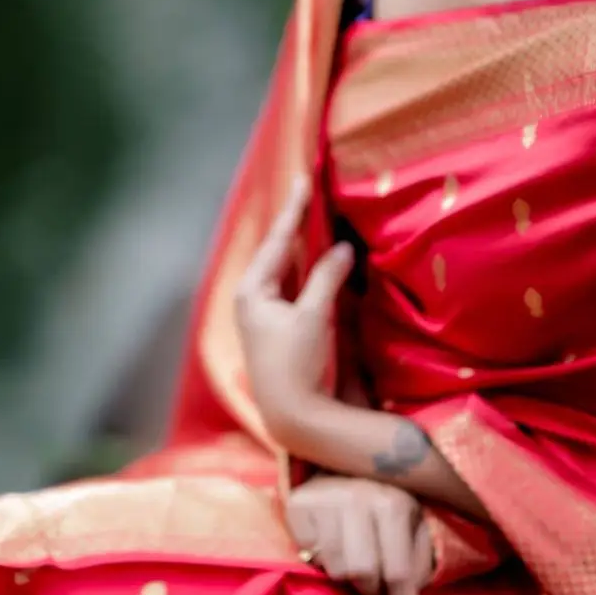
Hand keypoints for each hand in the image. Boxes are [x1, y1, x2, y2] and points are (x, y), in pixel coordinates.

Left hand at [234, 176, 354, 432]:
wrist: (295, 416)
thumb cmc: (296, 365)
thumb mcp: (312, 317)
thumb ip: (326, 278)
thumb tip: (343, 248)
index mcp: (252, 290)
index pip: (277, 240)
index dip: (294, 210)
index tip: (303, 179)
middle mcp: (255, 296)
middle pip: (280, 250)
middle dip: (297, 222)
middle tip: (310, 188)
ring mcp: (267, 311)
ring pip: (289, 266)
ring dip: (304, 243)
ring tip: (317, 212)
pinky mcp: (283, 324)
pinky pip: (297, 283)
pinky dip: (310, 266)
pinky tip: (321, 253)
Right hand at [286, 476, 433, 594]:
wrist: (341, 464)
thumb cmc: (382, 501)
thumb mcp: (413, 522)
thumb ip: (420, 557)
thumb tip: (416, 592)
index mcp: (393, 503)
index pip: (398, 571)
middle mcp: (358, 497)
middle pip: (362, 574)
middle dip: (371, 590)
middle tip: (372, 586)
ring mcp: (325, 499)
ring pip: (335, 568)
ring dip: (345, 577)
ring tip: (351, 563)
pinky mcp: (298, 504)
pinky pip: (308, 554)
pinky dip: (319, 559)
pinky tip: (328, 546)